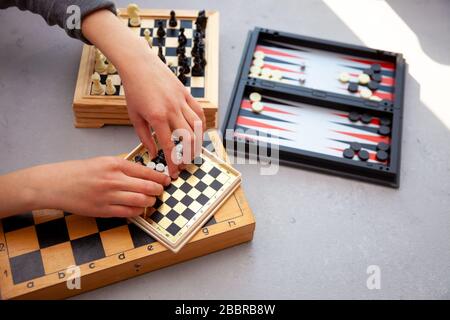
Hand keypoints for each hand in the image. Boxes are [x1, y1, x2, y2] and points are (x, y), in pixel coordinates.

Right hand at [0, 157, 170, 218]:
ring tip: (151, 200)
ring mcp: (109, 196)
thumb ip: (123, 167)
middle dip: (158, 190)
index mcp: (115, 164)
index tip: (166, 180)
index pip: (146, 171)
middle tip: (161, 191)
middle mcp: (113, 179)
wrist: (55, 184)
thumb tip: (144, 174)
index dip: (160, 177)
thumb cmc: (78, 172)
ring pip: (141, 200)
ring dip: (150, 201)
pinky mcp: (103, 210)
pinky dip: (138, 211)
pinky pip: (128, 212)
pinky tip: (139, 208)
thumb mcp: (103, 161)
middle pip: (148, 186)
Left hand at [121, 40, 205, 178]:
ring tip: (193, 152)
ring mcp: (182, 101)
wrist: (139, 64)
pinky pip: (199, 112)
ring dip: (198, 142)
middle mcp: (172, 109)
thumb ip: (145, 137)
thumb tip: (153, 154)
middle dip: (188, 156)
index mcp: (157, 117)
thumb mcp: (135, 116)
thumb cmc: (134, 90)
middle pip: (188, 139)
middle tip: (184, 164)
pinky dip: (201, 125)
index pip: (170, 146)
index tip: (173, 173)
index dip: (173, 162)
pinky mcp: (186, 94)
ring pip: (197, 127)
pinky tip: (198, 133)